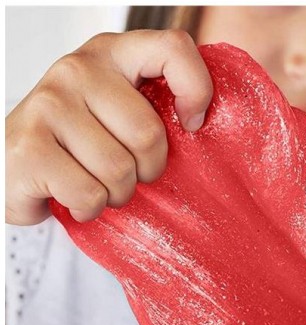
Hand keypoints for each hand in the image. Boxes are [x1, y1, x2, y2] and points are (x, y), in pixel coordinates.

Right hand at [6, 29, 212, 224]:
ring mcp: (48, 104)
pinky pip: (89, 196)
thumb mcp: (119, 112)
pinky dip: (89, 209)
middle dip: (146, 171)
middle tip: (126, 173)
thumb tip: (202, 124)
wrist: (13, 164)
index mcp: (112, 54)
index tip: (192, 125)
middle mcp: (78, 69)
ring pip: (119, 172)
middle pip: (149, 135)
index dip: (197, 90)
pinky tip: (72, 197)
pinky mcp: (28, 146)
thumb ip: (155, 107)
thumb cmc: (80, 143)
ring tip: (95, 184)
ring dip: (116, 194)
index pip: (173, 48)